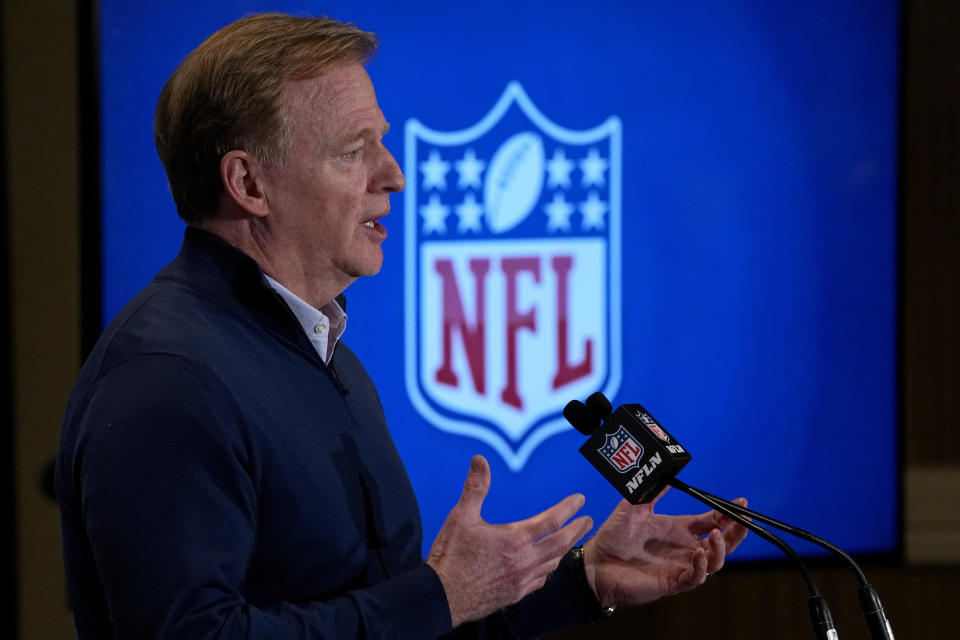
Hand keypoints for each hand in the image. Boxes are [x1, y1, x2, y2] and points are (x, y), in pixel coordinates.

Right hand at [427, 455, 592, 626]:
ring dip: (565, 549)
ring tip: (571, 540)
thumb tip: (480, 460)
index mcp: (515, 538)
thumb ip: (475, 487)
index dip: (569, 508)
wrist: (443, 596)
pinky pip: (541, 580)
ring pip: (553, 563)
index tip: (580, 499)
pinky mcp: (516, 593)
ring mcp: (522, 579)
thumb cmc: (451, 556)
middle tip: (588, 521)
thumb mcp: (461, 516)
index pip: (552, 520)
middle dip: (577, 530)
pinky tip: (547, 566)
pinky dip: (549, 569)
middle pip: (561, 543)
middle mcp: (525, 560)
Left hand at [583, 489, 748, 607]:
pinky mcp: (673, 582)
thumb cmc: (613, 536)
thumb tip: (666, 470)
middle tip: (743, 521)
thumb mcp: (634, 506)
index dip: (728, 514)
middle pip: (721, 542)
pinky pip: (696, 577)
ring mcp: (680, 565)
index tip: (741, 503)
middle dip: (736, 533)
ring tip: (716, 535)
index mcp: (678, 528)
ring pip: (715, 562)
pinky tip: (699, 553)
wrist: (595, 562)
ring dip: (720, 549)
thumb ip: (652, 490)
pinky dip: (702, 566)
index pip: (711, 521)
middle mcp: (684, 547)